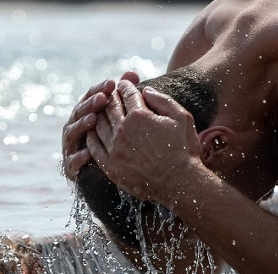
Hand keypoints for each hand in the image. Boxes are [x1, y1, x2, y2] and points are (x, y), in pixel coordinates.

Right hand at [62, 79, 116, 180]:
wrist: (111, 174)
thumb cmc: (116, 142)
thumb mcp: (121, 118)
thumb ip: (125, 95)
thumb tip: (133, 73)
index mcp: (86, 113)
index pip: (90, 97)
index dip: (99, 89)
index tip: (113, 83)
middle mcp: (75, 127)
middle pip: (79, 112)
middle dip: (90, 104)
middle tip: (103, 98)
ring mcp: (70, 146)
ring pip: (72, 133)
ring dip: (81, 125)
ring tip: (93, 120)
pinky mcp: (71, 167)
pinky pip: (73, 162)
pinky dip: (79, 157)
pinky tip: (89, 153)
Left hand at [87, 80, 202, 206]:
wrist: (181, 183)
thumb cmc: (185, 150)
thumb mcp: (182, 118)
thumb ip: (163, 100)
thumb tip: (145, 90)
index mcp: (139, 115)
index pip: (126, 94)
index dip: (125, 87)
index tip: (124, 85)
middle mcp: (122, 130)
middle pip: (110, 106)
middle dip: (111, 97)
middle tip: (111, 95)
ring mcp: (114, 149)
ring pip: (98, 124)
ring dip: (99, 114)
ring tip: (102, 112)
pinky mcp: (110, 166)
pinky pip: (94, 146)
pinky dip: (92, 135)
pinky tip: (94, 132)